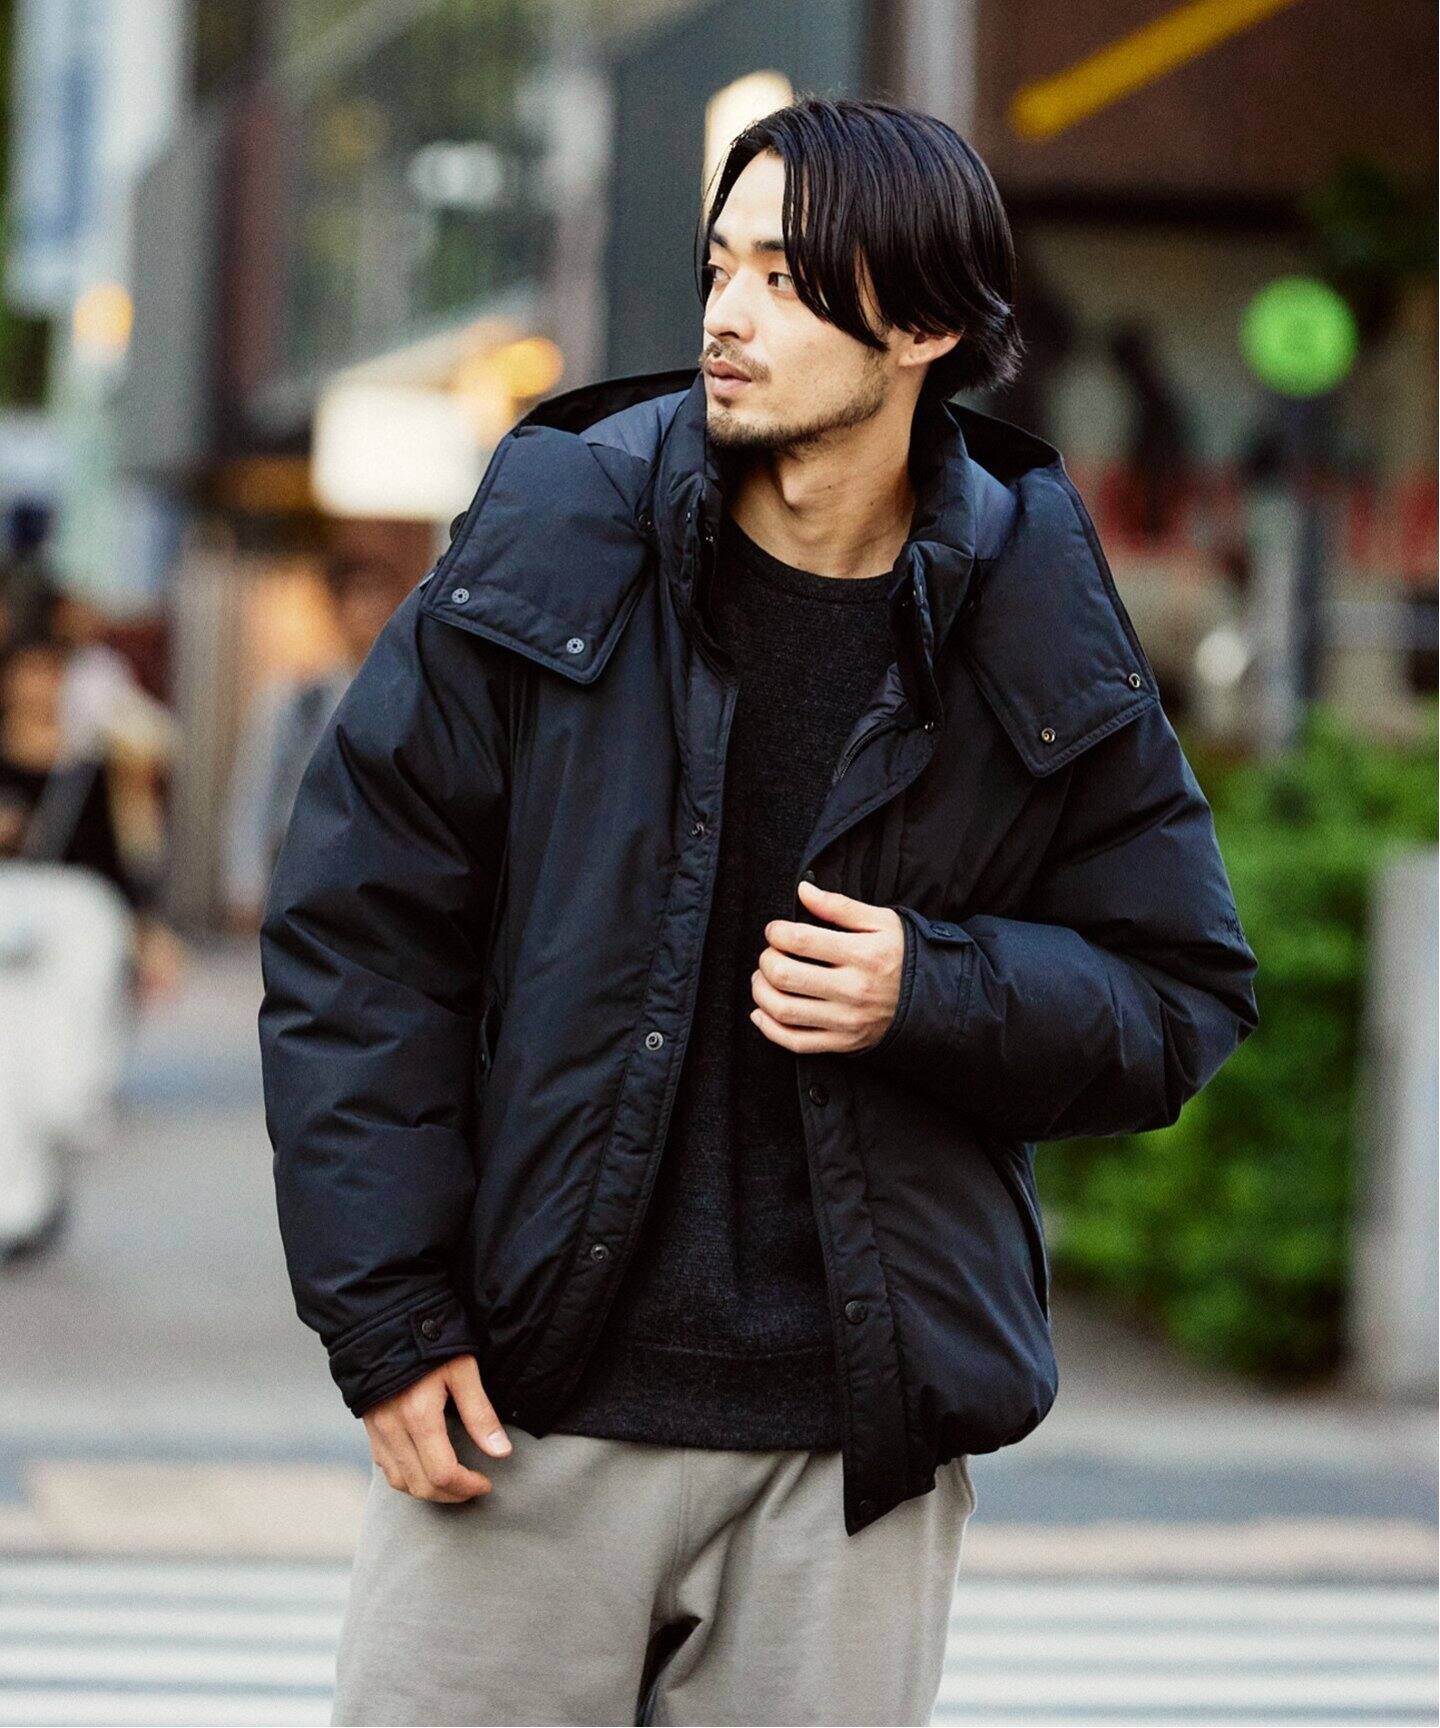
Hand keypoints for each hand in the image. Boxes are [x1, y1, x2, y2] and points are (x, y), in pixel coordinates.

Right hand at [362, 1353, 511, 1500]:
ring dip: (428, 1491)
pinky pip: (385, 1468)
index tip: (486, 1484)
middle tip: (473, 1488)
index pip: (443, 1473)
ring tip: (454, 1484)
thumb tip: (501, 1452)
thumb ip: (480, 1413)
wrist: (386, 1320)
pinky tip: (426, 1469)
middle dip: (451, 1495)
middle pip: (421, 1486)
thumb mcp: (462, 1370)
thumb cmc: (430, 1340)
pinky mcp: (370, 1427)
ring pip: (399, 1482)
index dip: (467, 1487)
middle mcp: (393, 1428)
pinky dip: (407, 1478)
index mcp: (419, 1415)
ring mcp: (377, 1430)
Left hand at [750, 878, 903, 1054]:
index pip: (800, 940)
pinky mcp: (843, 1043)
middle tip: (769, 954)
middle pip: (785, 975)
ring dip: (761, 992)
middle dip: (766, 960)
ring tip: (764, 979)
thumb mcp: (882, 921)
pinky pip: (795, 1042)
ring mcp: (847, 1020)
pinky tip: (762, 1012)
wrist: (934, 1000)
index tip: (775, 931)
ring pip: (784, 1010)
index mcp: (862, 954)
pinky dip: (769, 1028)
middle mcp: (853, 989)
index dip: (776, 932)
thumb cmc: (903, 955)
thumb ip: (839, 905)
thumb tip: (803, 890)